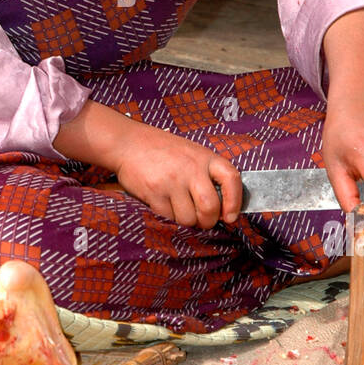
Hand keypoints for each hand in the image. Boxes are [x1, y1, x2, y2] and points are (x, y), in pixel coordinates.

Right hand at [54, 102, 241, 228]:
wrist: (128, 143)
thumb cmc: (162, 150)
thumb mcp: (191, 153)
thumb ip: (206, 175)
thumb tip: (222, 209)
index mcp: (205, 157)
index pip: (232, 179)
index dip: (235, 202)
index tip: (230, 217)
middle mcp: (191, 168)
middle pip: (210, 207)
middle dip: (208, 221)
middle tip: (202, 220)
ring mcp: (172, 181)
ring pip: (189, 218)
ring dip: (186, 221)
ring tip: (178, 208)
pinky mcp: (154, 192)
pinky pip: (169, 218)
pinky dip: (168, 217)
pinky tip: (163, 203)